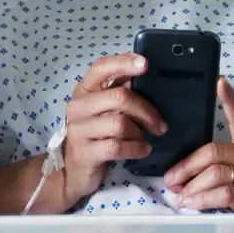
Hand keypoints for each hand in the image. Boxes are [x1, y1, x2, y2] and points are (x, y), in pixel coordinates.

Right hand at [61, 53, 167, 206]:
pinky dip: (136, 148)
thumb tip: (147, 76)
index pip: (101, 67)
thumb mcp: (103, 109)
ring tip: (146, 138)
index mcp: (84, 90)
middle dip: (146, 110)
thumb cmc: (95, 133)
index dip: (124, 62)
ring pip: (120, 123)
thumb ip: (120, 92)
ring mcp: (79, 130)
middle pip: (120, 97)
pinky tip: (143, 149)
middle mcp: (78, 106)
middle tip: (160, 124)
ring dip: (140, 132)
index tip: (146, 63)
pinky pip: (117, 146)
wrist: (73, 170)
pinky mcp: (85, 153)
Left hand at [164, 76, 233, 212]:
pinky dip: (203, 198)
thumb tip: (183, 174)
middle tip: (171, 179)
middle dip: (187, 166)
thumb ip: (221, 165)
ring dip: (193, 185)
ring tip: (181, 196)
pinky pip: (224, 192)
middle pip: (213, 152)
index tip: (219, 81)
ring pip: (216, 172)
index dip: (230, 100)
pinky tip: (193, 203)